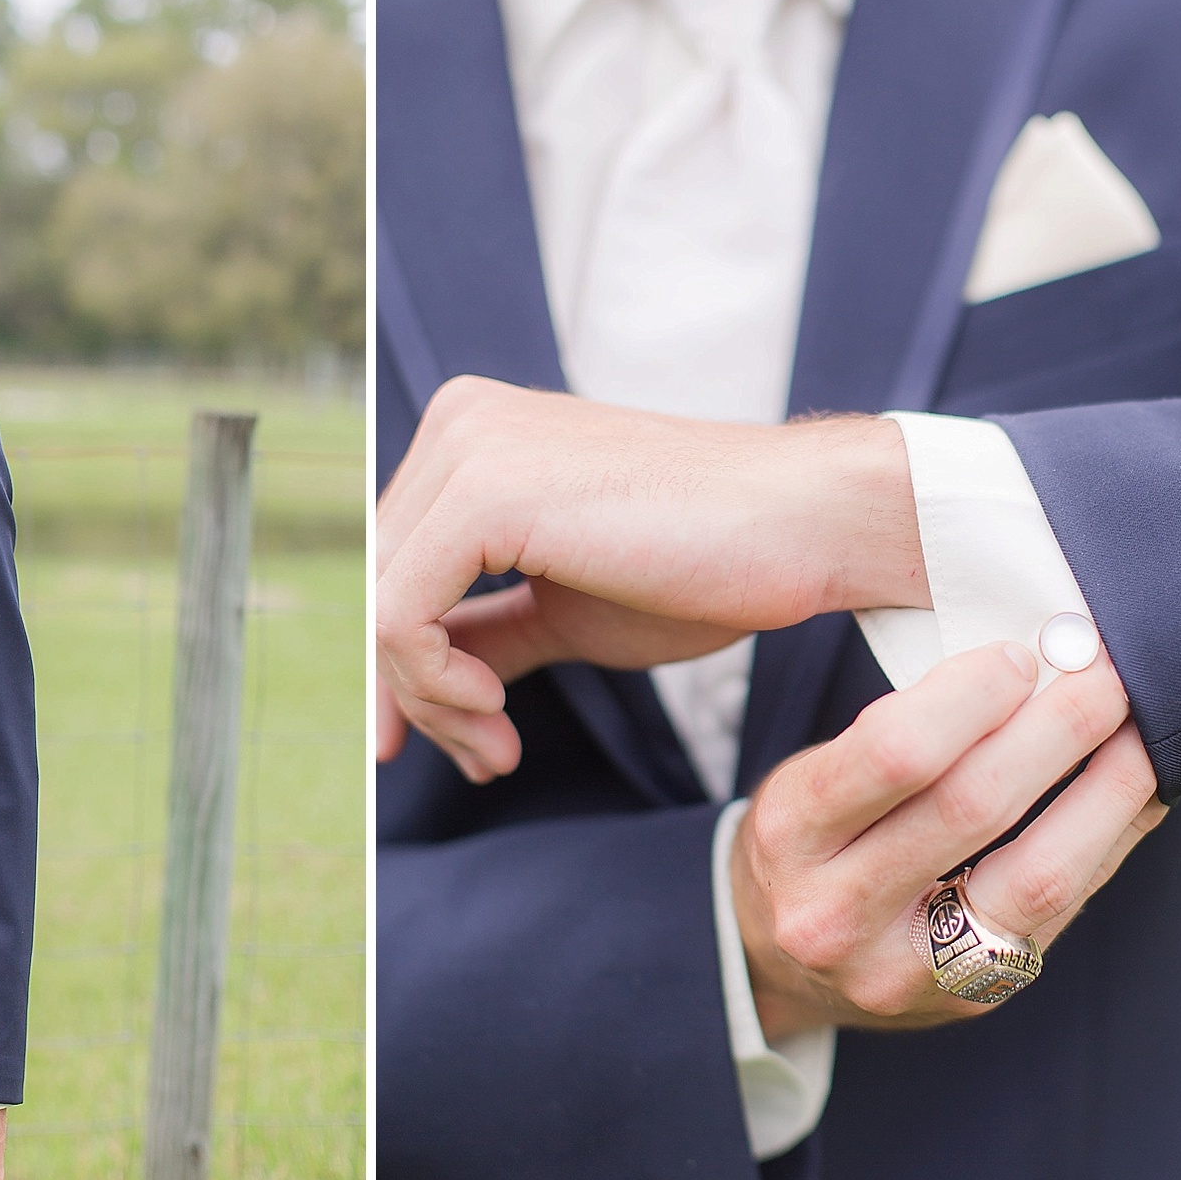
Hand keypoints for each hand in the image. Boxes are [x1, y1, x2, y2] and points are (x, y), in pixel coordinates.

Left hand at [377, 378, 924, 777]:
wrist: (803, 528)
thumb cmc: (704, 567)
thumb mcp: (563, 609)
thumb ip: (484, 632)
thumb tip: (406, 691)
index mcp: (474, 435)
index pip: (393, 565)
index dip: (408, 669)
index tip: (462, 739)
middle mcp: (457, 421)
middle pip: (378, 587)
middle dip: (420, 695)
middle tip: (489, 758)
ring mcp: (467, 446)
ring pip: (381, 608)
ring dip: (434, 704)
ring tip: (499, 749)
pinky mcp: (484, 491)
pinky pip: (399, 616)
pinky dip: (437, 687)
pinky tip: (500, 717)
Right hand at [732, 640, 1165, 1036]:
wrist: (778, 964)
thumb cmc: (811, 844)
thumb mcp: (814, 776)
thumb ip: (899, 734)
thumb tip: (1028, 666)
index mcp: (790, 834)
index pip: (895, 755)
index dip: (975, 695)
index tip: (1021, 653)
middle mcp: (837, 912)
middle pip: (972, 809)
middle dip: (1057, 729)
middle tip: (1107, 674)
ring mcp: (907, 969)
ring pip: (1037, 876)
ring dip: (1107, 790)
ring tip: (1144, 732)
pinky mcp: (971, 996)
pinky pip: (1061, 911)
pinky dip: (1109, 840)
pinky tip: (1137, 792)